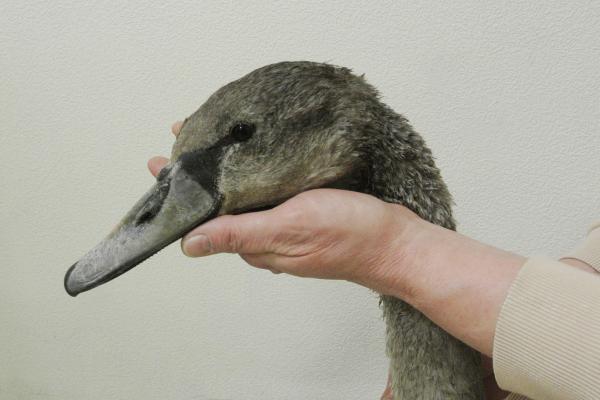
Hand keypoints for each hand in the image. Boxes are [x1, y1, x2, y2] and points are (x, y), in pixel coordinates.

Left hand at [148, 121, 418, 287]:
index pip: (205, 217)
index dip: (182, 191)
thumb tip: (188, 245)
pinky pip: (268, 194)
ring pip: (244, 197)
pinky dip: (253, 173)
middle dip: (199, 174)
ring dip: (225, 171)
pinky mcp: (303, 213)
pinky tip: (253, 157)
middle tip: (184, 138)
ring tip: (211, 142)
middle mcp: (265, 236)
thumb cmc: (346, 236)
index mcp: (255, 243)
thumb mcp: (287, 228)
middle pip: (220, 205)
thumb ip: (238, 234)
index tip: (162, 161)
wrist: (395, 241)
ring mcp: (284, 225)